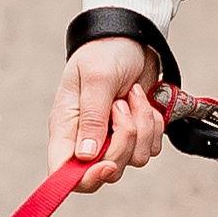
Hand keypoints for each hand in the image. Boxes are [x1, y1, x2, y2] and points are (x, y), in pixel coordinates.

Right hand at [51, 36, 168, 193]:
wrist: (132, 39)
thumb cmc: (105, 53)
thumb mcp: (96, 79)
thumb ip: (91, 118)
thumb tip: (85, 156)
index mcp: (66, 127)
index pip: (64, 172)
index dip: (86, 178)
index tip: (108, 165)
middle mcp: (86, 138)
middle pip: (107, 171)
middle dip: (124, 142)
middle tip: (121, 107)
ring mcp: (112, 138)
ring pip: (134, 159)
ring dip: (142, 126)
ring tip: (132, 97)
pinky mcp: (136, 135)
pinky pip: (151, 148)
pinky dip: (154, 125)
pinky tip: (143, 101)